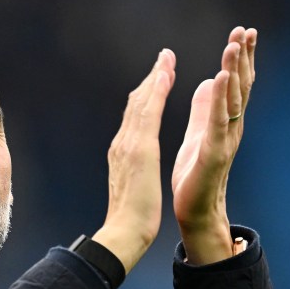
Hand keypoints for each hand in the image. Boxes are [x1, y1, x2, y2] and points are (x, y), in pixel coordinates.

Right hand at [92, 49, 175, 273]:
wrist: (124, 231)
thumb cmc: (132, 218)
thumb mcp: (134, 187)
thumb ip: (133, 172)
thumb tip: (135, 168)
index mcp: (123, 152)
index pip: (136, 117)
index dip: (147, 95)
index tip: (158, 78)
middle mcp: (122, 143)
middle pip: (136, 103)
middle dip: (151, 79)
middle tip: (164, 57)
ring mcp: (128, 144)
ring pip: (141, 102)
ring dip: (155, 77)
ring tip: (167, 58)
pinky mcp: (139, 148)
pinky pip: (149, 112)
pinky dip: (157, 91)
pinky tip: (166, 75)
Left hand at [171, 27, 255, 264]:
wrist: (194, 211)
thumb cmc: (195, 175)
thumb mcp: (200, 133)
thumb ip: (204, 109)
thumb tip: (207, 82)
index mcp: (225, 122)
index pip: (236, 84)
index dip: (241, 59)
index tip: (243, 32)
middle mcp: (231, 128)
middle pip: (240, 87)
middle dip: (243, 58)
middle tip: (246, 30)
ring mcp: (225, 140)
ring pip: (232, 100)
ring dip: (234, 71)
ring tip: (234, 46)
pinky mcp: (213, 154)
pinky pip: (218, 122)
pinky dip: (219, 99)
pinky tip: (220, 79)